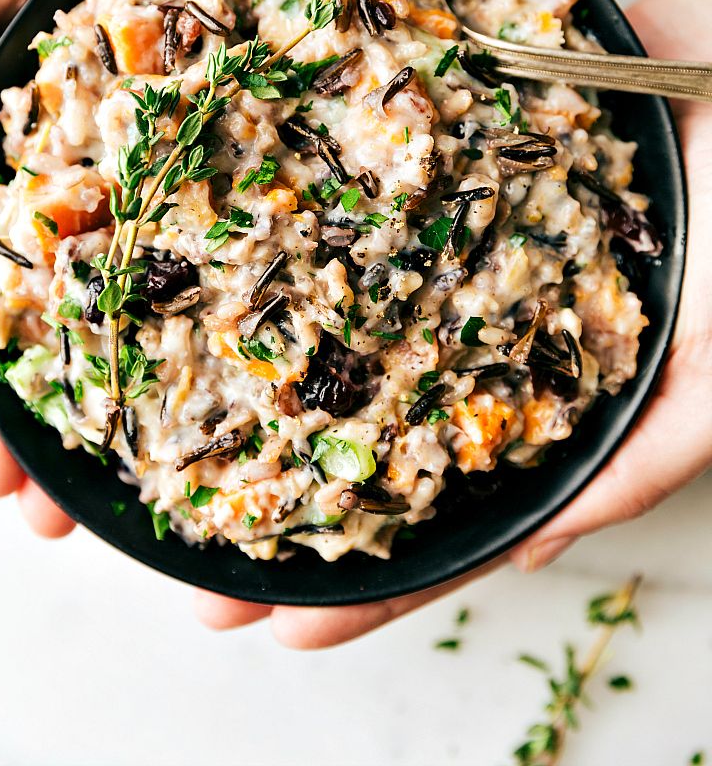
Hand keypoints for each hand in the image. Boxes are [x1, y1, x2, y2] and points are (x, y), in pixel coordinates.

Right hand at [0, 0, 278, 535]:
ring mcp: (173, 150)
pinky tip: (283, 351)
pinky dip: (262, 277)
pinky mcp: (250, 116)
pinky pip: (257, 209)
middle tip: (80, 525)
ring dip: (164, 382)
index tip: (1, 489)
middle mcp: (88, 168)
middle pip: (73, 320)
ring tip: (180, 477)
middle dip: (66, 423)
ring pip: (166, 288)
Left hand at [196, 0, 711, 645]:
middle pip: (371, 442)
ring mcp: (447, 267)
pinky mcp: (425, 191)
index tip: (287, 626)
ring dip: (259, 399)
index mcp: (548, 402)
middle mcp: (483, 342)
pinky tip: (212, 305)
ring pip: (340, 345)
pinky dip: (285, 275)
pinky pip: (343, 241)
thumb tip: (536, 549)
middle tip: (196, 573)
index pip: (454, 516)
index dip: (379, 580)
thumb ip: (648, 456)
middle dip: (287, 509)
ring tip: (170, 458)